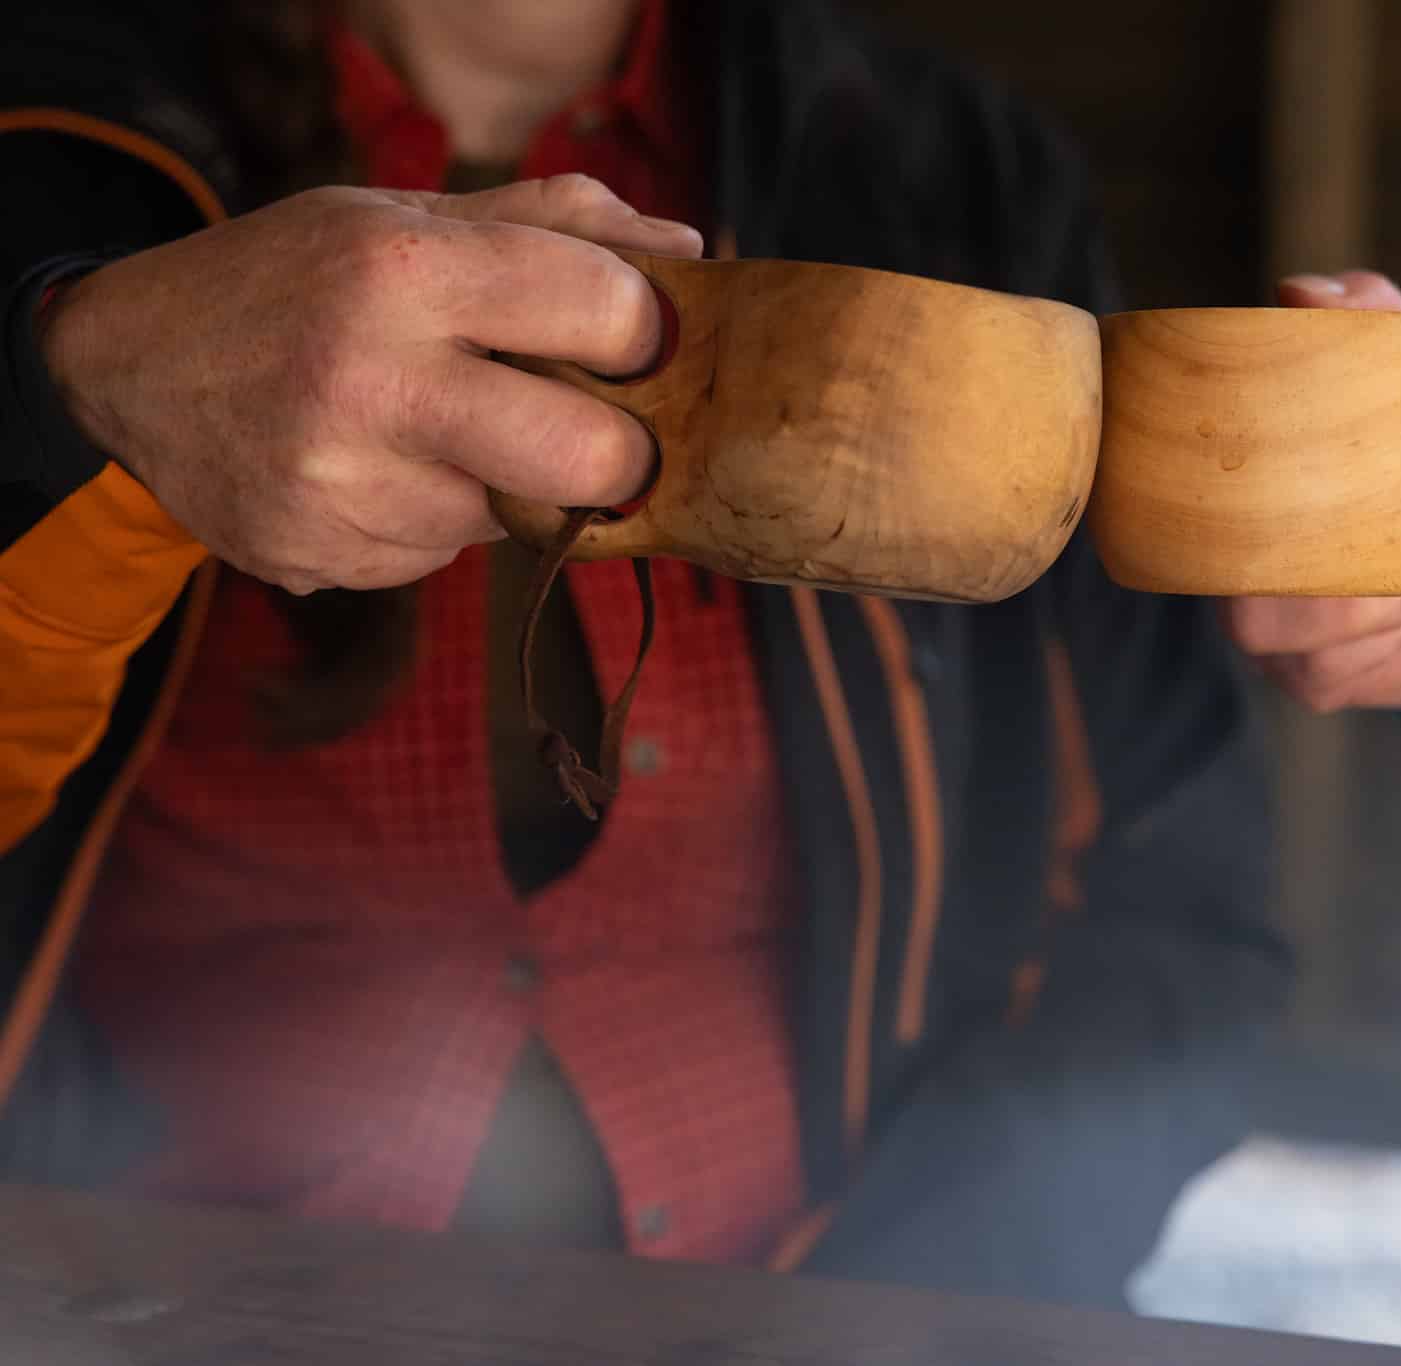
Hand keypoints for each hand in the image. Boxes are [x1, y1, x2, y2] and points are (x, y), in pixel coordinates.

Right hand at [38, 174, 701, 592]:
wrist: (129, 365)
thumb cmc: (297, 278)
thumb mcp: (408, 219)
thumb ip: (557, 227)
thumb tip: (689, 256)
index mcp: (405, 272)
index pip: (608, 313)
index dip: (645, 332)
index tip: (632, 341)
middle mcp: (374, 382)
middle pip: (594, 460)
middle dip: (621, 452)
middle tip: (600, 429)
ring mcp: (345, 487)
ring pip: (521, 520)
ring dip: (511, 485)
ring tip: (442, 430)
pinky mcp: (326, 560)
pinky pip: (447, 558)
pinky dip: (441, 520)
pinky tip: (385, 470)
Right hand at [1223, 271, 1400, 721]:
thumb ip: (1382, 324)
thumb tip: (1300, 290)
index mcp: (1248, 493)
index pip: (1174, 485)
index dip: (1187, 468)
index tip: (1260, 445)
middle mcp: (1237, 563)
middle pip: (1212, 562)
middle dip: (1293, 538)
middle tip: (1372, 507)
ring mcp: (1267, 629)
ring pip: (1265, 619)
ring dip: (1357, 593)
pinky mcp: (1308, 681)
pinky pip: (1320, 664)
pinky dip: (1384, 630)